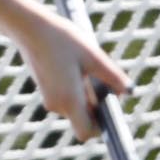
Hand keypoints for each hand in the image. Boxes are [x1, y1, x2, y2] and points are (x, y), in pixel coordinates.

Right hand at [18, 9, 130, 140]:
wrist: (30, 27)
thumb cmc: (63, 40)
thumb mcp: (94, 56)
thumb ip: (113, 77)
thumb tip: (130, 91)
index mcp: (69, 100)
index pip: (86, 132)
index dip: (101, 128)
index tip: (113, 111)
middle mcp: (57, 104)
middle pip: (84, 119)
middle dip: (99, 106)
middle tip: (107, 82)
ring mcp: (49, 97)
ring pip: (77, 107)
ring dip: (89, 95)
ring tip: (91, 69)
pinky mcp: (46, 88)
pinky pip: (68, 97)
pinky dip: (78, 89)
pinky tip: (80, 66)